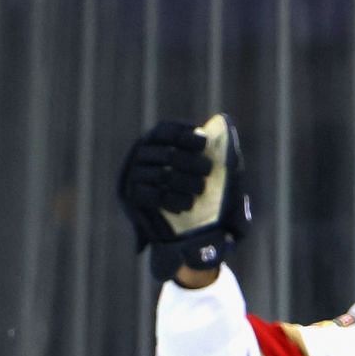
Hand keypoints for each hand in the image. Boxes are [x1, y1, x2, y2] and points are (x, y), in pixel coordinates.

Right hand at [116, 115, 250, 281]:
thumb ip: (219, 149)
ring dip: (187, 183)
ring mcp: (132, 176)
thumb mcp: (217, 174)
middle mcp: (140, 156)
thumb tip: (223, 120)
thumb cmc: (207, 198)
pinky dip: (174, 200)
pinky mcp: (131, 198)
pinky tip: (186, 205)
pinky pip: (153, 195)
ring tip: (199, 191)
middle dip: (192, 163)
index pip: (166, 130)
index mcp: (156, 143)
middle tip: (207, 171)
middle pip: (168, 154)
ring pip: (163, 175)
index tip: (203, 142)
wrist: (191, 235)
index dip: (184, 134)